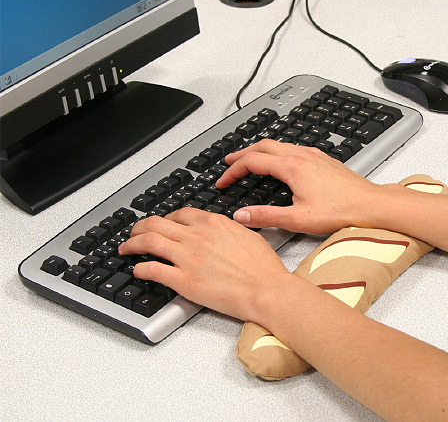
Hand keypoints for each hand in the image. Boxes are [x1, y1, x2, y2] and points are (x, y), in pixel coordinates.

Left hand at [118, 208, 289, 322]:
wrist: (267, 290)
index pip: (179, 214)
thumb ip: (231, 229)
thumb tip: (226, 228)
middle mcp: (196, 236)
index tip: (161, 223)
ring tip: (125, 248)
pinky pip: (152, 270)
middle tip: (133, 233)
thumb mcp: (249, 236)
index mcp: (213, 223)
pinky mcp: (183, 281)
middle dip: (140, 227)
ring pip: (148, 242)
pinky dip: (140, 269)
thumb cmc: (264, 268)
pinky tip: (138, 271)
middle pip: (156, 224)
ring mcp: (187, 257)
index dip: (165, 218)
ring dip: (132, 244)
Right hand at [216, 139, 380, 233]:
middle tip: (228, 163)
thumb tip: (242, 216)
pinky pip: (293, 148)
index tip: (223, 181)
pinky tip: (280, 163)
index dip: (233, 171)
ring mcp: (314, 155)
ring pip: (279, 144)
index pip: (252, 162)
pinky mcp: (323, 160)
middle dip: (242, 154)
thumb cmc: (341, 211)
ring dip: (259, 150)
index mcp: (292, 167)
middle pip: (263, 145)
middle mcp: (302, 156)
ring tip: (249, 160)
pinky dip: (277, 152)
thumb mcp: (298, 219)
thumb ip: (266, 216)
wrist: (371, 205)